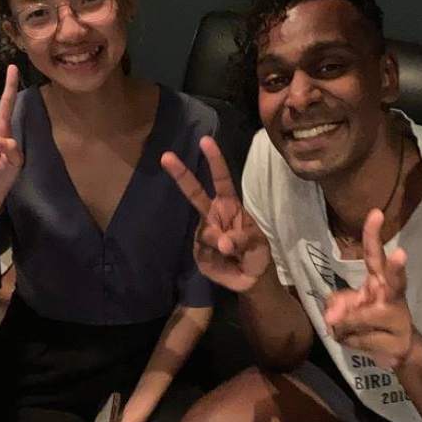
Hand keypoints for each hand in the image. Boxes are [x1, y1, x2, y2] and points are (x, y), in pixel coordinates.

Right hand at [160, 136, 270, 292]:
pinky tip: (223, 261)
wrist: (251, 279)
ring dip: (218, 242)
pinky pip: (203, 250)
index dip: (214, 161)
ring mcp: (203, 233)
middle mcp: (213, 215)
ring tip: (232, 254)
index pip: (221, 179)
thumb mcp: (256, 243)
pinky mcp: (198, 252)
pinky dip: (215, 257)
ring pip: (204, 231)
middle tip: (165, 156)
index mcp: (229, 206)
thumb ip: (240, 239)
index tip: (205, 141)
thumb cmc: (256, 253)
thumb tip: (221, 243)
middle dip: (181, 174)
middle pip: (194, 192)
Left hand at [322, 209, 414, 370]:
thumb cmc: (372, 321)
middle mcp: (394, 295)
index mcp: (382, 281)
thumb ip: (339, 303)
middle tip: (401, 254)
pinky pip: (360, 340)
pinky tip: (362, 341)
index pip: (376, 256)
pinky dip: (350, 342)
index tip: (375, 213)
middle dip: (397, 268)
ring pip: (362, 318)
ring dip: (346, 326)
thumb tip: (332, 318)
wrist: (399, 351)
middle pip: (396, 281)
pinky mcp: (398, 342)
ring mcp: (399, 319)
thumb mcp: (352, 306)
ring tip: (349, 330)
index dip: (373, 235)